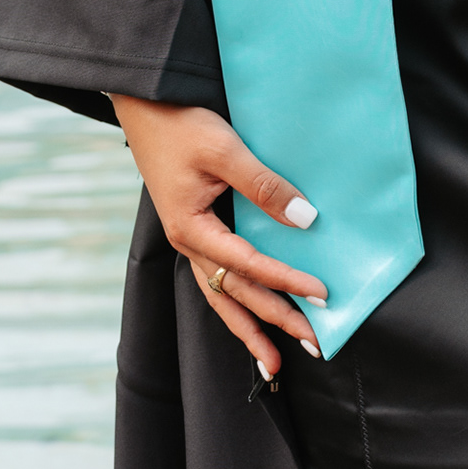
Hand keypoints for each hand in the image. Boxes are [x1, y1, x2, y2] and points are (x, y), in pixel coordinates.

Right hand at [112, 96, 327, 380]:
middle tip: (315, 346)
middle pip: (237, 294)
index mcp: (192, 229)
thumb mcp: (224, 150)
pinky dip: (236, 303)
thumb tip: (304, 220)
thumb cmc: (181, 124)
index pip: (249, 266)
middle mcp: (189, 243)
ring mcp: (190, 240)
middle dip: (275, 322)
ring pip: (223, 297)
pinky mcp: (195, 229)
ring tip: (274, 362)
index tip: (323, 295)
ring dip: (250, 328)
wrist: (145, 106)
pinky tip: (252, 316)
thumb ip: (263, 186)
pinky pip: (218, 277)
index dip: (287, 281)